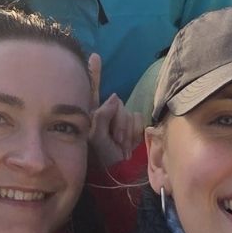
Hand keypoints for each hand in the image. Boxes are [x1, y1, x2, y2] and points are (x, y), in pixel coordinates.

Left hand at [87, 53, 144, 169]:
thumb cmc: (103, 160)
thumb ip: (102, 114)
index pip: (93, 91)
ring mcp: (120, 122)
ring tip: (121, 146)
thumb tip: (114, 97)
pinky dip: (136, 132)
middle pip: (117, 103)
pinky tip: (129, 144)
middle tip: (115, 141)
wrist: (122, 176)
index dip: (94, 74)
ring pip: (129, 112)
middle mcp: (106, 116)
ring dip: (127, 131)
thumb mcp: (96, 138)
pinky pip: (139, 120)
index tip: (94, 57)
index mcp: (92, 117)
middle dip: (119, 122)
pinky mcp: (133, 128)